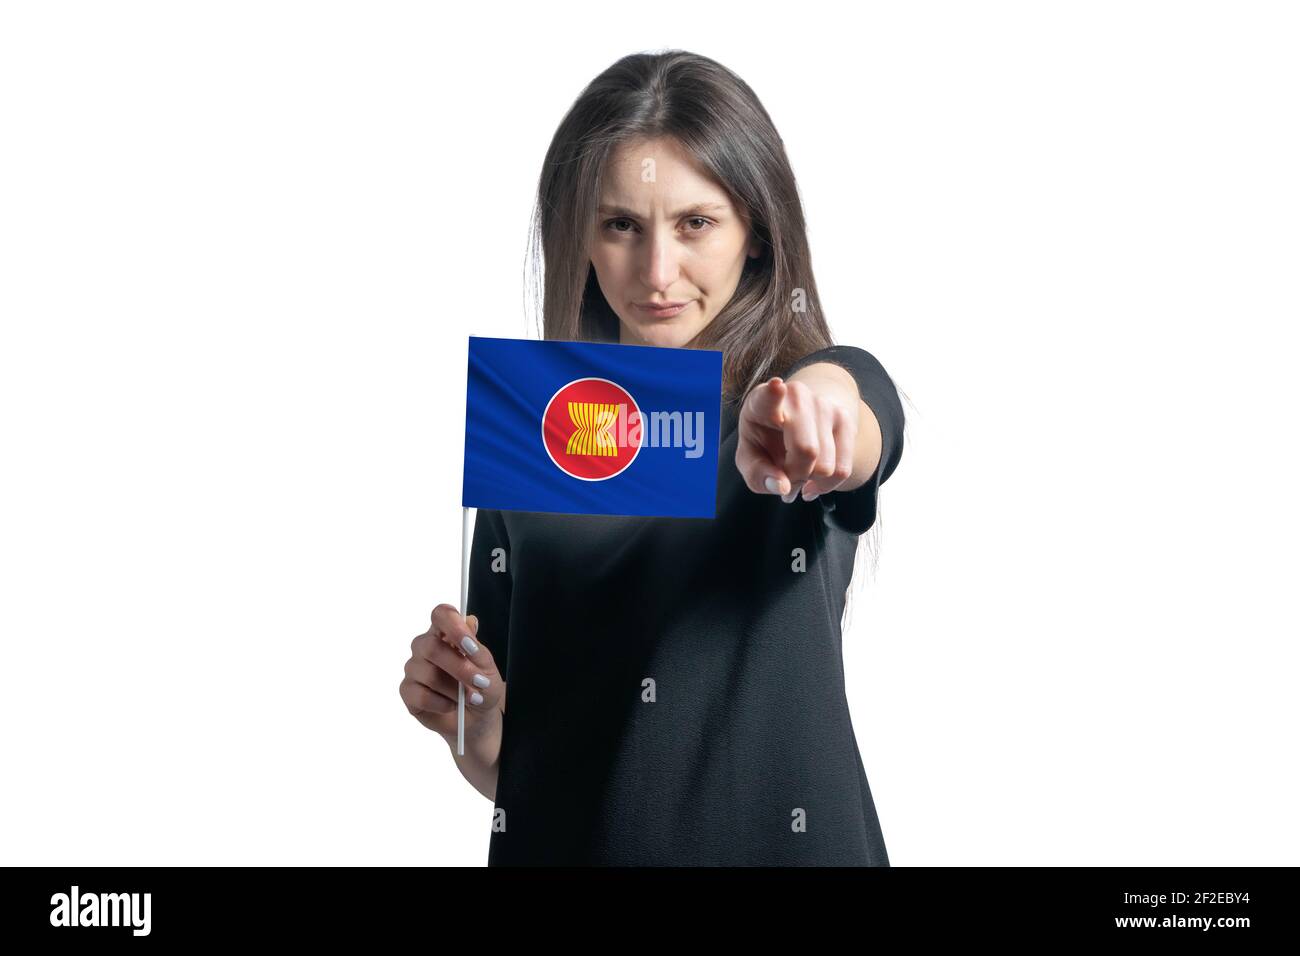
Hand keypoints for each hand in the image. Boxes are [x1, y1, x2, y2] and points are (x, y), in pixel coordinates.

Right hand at [400, 604, 505, 743]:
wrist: (476, 717)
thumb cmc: (481, 687)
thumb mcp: (487, 668)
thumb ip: (476, 647)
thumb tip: (470, 621)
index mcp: (445, 634)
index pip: (441, 615)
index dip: (453, 626)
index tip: (469, 645)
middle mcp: (425, 647)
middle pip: (430, 646)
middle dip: (459, 668)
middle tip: (479, 682)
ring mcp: (414, 668)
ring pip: (428, 674)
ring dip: (454, 690)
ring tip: (469, 699)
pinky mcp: (408, 691)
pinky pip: (421, 695)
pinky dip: (442, 703)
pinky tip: (452, 705)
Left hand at [735, 376, 857, 502]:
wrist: (795, 423)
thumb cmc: (765, 442)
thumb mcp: (750, 459)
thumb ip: (758, 475)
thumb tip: (783, 488)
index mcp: (762, 401)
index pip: (769, 395)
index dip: (773, 393)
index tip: (776, 386)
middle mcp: (796, 396)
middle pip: (806, 450)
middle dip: (795, 475)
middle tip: (784, 476)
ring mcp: (825, 405)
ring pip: (826, 466)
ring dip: (810, 480)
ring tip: (798, 472)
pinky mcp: (846, 419)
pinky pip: (842, 470)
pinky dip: (826, 484)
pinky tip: (813, 479)